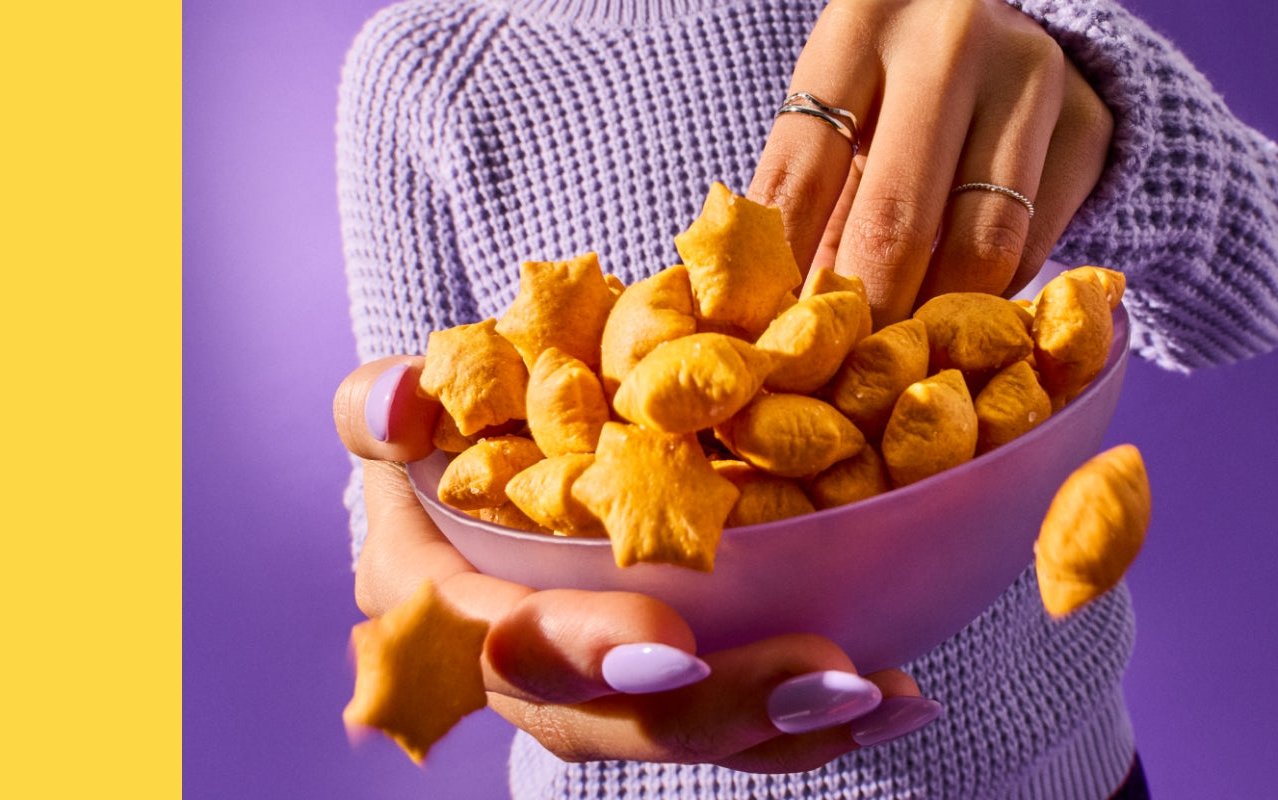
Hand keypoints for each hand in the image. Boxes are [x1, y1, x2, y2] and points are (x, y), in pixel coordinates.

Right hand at [332, 359, 939, 768]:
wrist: (473, 471)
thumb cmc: (438, 429)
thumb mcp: (395, 402)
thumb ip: (379, 402)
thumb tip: (404, 403)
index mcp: (432, 606)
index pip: (498, 641)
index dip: (580, 651)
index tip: (671, 647)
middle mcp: (504, 676)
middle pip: (601, 721)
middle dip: (715, 712)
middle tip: (822, 677)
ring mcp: (583, 696)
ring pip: (676, 737)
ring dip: (783, 727)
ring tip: (879, 696)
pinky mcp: (655, 694)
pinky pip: (730, 729)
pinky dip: (811, 721)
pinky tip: (898, 700)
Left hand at [748, 0, 1114, 323]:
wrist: (1009, 27)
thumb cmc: (892, 85)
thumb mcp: (838, 112)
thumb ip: (808, 199)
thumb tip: (774, 321)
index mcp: (859, 28)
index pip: (802, 172)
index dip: (781, 272)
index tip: (772, 341)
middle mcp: (950, 40)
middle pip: (896, 216)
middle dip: (865, 314)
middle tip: (842, 377)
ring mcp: (1032, 77)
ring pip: (981, 244)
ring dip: (935, 319)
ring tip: (901, 359)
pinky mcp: (1092, 124)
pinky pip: (1035, 248)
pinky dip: (991, 297)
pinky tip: (960, 318)